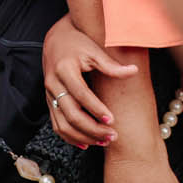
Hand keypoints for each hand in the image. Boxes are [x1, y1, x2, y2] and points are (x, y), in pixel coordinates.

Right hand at [42, 16, 127, 148]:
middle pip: (71, 114)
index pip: (81, 94)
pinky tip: (87, 143)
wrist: (56, 39)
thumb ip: (111, 65)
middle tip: (112, 135)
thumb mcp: (94, 50)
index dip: (96, 109)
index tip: (112, 119)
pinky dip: (70, 137)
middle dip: (92, 129)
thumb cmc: (78, 42)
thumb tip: (133, 71)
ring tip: (103, 142)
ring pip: (62, 124)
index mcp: (64, 69)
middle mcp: (53, 84)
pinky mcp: (49, 102)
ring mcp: (49, 95)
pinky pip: (57, 124)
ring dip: (83, 137)